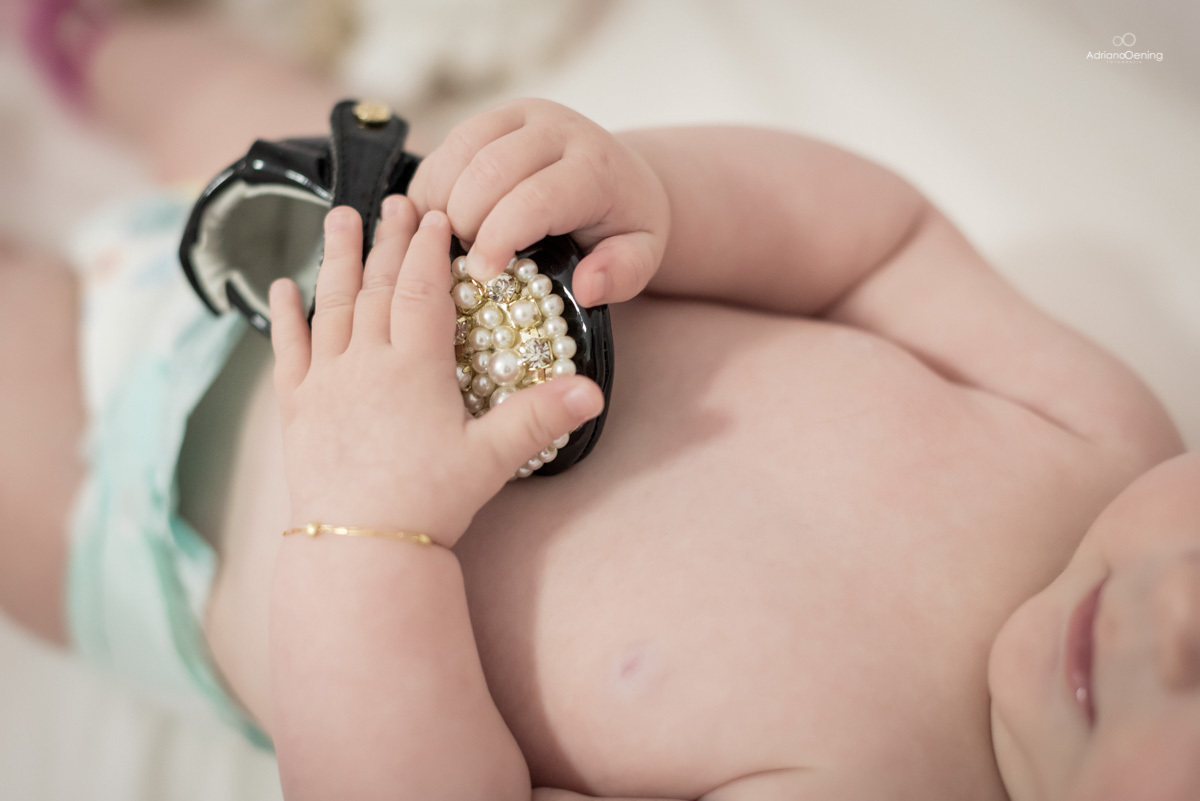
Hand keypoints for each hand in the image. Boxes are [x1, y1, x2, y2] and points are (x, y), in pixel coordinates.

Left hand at [268, 197, 605, 547]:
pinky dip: (284, 316)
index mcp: (413, 368)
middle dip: (387, 241)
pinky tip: (282, 287)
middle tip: (394, 201)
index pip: (422, 291)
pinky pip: (287, 351)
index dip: (429, 250)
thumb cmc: (429, 503)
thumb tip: (593, 390)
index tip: (436, 216)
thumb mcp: (491, 459)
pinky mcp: (296, 409)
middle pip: (377, 287)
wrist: (361, 549)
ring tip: (340, 218)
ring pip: (330, 306)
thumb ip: (539, 417)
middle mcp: (364, 363)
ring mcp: (325, 383)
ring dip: (337, 260)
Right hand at [406, 98, 669, 307]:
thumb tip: (588, 287)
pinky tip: (444, 222)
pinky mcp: (491, 117)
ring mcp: (519, 115)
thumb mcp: (640, 256)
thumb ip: (622, 274)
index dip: (499, 237)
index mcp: (594, 166)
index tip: (481, 273)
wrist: (620, 175)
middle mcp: (556, 128)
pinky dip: (434, 188)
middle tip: (466, 262)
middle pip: (488, 170)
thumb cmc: (623, 224)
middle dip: (465, 223)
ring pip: (459, 152)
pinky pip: (446, 147)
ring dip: (443, 204)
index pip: (535, 198)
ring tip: (454, 243)